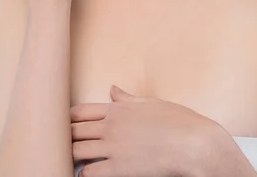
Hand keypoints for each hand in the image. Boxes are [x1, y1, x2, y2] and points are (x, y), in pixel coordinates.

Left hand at [71, 85, 222, 176]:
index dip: (69, 119)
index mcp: (118, 109)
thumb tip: (113, 89)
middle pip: (74, 130)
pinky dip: (83, 174)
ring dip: (71, 156)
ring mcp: (113, 147)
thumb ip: (127, 99)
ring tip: (70, 161)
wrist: (194, 144)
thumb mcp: (152, 104)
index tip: (66, 124)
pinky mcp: (118, 169)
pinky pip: (89, 173)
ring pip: (76, 151)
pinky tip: (85, 174)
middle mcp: (111, 126)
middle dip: (66, 137)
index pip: (80, 111)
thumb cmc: (178, 122)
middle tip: (63, 144)